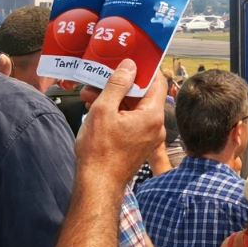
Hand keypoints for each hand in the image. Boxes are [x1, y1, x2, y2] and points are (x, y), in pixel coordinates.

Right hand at [74, 59, 165, 185]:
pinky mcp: (139, 145)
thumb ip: (118, 84)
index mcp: (152, 115)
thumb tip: (129, 65)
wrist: (97, 186)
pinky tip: (96, 109)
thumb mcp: (104, 110)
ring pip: (134, 109)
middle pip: (143, 95)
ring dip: (115, 99)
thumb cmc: (100, 152)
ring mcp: (149, 137)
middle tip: (101, 78)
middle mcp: (156, 126)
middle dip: (121, 85)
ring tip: (91, 95)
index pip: (157, 82)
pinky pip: (132, 122)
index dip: (144, 68)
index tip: (130, 60)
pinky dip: (117, 113)